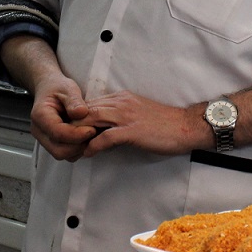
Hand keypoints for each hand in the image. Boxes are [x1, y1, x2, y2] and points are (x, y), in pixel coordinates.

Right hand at [29, 73, 97, 160]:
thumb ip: (74, 100)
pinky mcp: (52, 144)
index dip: (77, 134)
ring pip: (62, 155)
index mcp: (40, 116)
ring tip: (91, 135)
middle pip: (59, 150)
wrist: (49, 89)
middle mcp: (39, 131)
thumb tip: (81, 113)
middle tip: (94, 133)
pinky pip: (65, 154)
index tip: (92, 129)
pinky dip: (77, 150)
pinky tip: (85, 137)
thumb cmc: (57, 88)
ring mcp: (44, 139)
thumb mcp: (67, 87)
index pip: (58, 133)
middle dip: (79, 145)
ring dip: (79, 149)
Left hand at [78, 91, 209, 157]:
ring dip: (78, 136)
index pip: (89, 104)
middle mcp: (120, 102)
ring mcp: (126, 116)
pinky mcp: (132, 131)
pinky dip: (93, 146)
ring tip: (71, 149)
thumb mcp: (137, 113)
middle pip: (85, 111)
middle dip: (72, 126)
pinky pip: (105, 137)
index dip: (76, 118)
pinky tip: (88, 154)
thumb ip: (118, 117)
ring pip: (91, 121)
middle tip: (64, 142)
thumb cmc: (163, 123)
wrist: (187, 126)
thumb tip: (100, 130)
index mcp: (121, 98)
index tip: (68, 131)